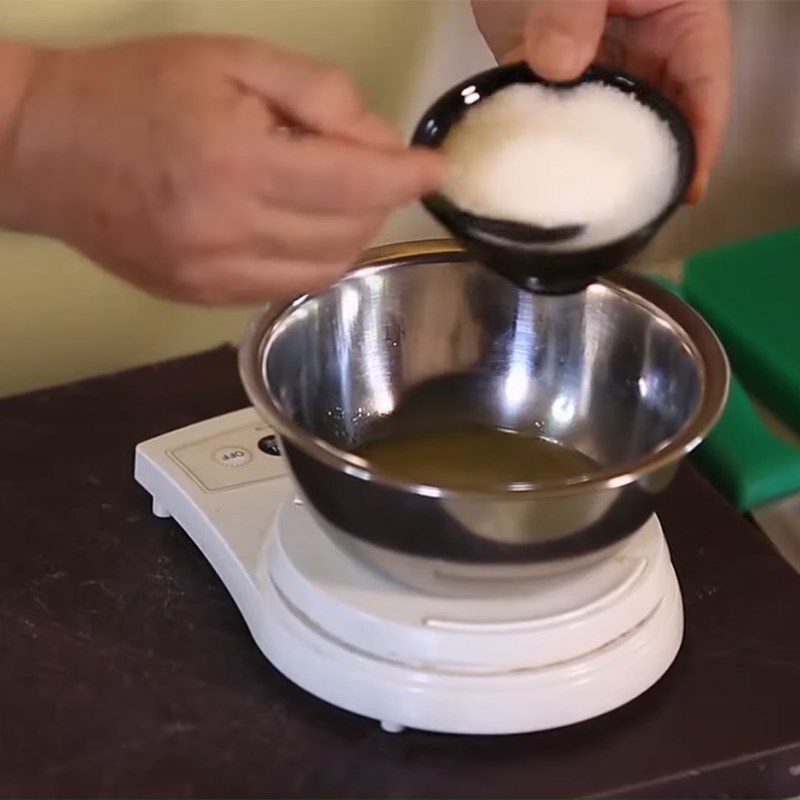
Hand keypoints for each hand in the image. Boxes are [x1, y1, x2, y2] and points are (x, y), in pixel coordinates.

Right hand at [0, 36, 444, 302]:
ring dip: (353, 232)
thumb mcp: (232, 61)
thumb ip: (318, 95)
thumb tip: (381, 141)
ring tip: (339, 192)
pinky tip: (306, 225)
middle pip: (348, 232)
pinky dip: (317, 258)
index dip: (406, 177)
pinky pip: (289, 288)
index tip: (436, 170)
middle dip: (379, 198)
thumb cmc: (135, 89)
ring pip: (326, 270)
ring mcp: (214, 277)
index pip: (353, 183)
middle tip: (373, 164)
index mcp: (235, 163)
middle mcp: (228, 233)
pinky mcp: (204, 299)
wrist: (45, 148)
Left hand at [471, 0, 732, 202]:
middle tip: (639, 210)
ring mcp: (594, 61)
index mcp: (678, 17)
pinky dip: (546, 141)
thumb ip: (574, 8)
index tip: (688, 186)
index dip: (702, 137)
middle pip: (660, 113)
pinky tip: (539, 177)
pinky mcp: (547, 70)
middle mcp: (642, 47)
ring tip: (592, 206)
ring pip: (607, 121)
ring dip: (598, 159)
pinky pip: (552, 113)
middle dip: (653, 161)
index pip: (705, 83)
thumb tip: (560, 67)